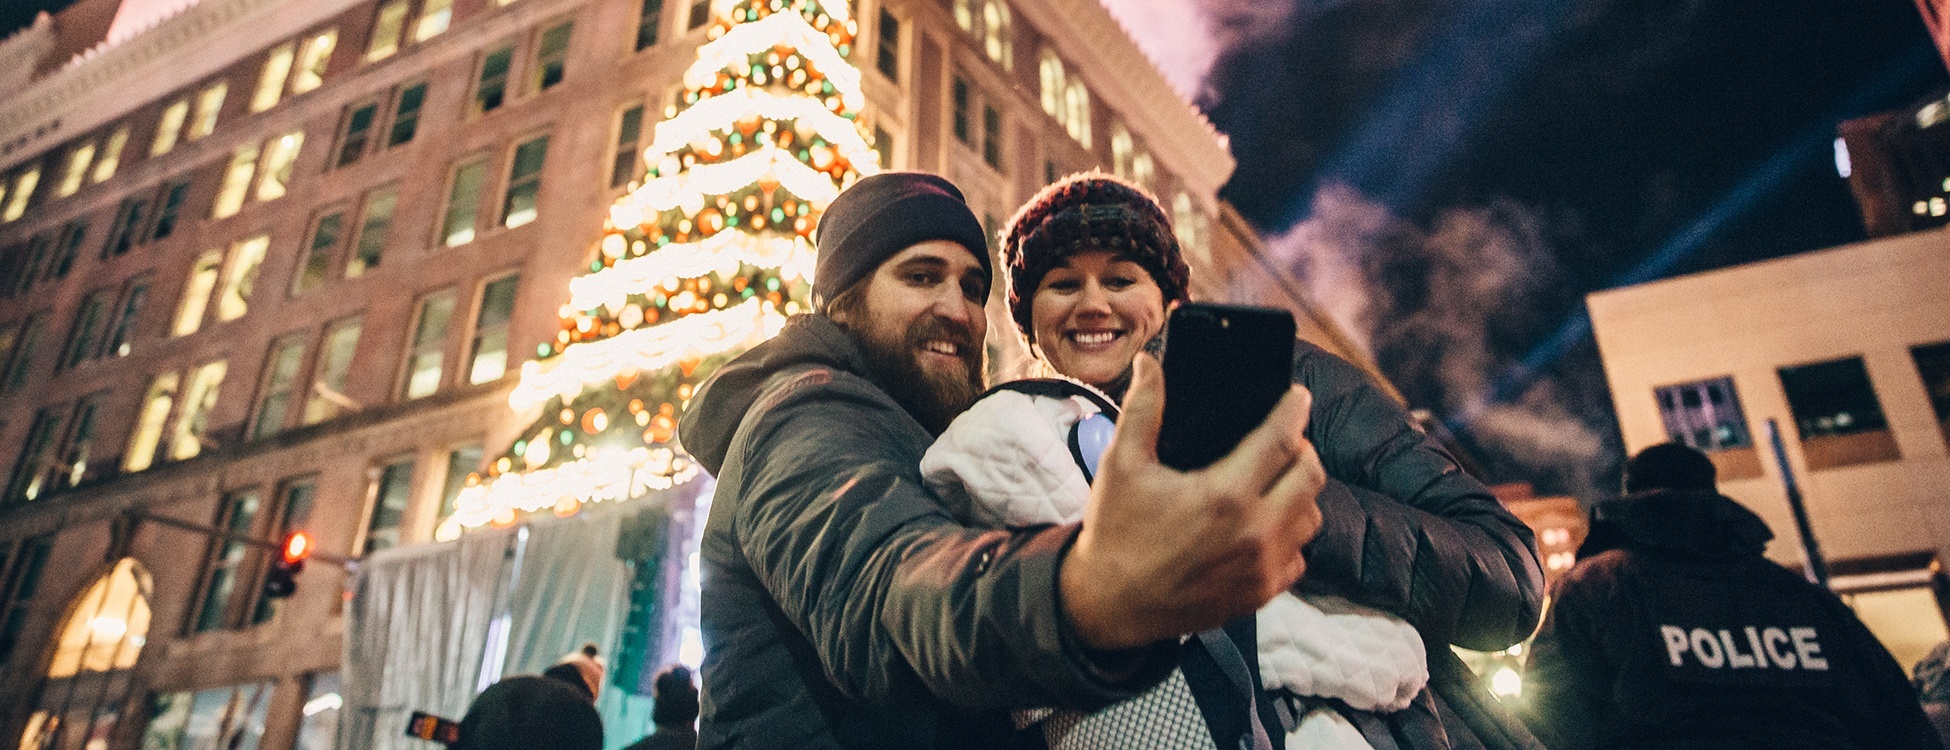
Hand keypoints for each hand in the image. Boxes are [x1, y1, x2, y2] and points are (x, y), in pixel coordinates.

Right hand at [1060, 355, 1325, 650]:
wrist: (1108, 605)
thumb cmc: (1115, 532)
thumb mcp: (1121, 463)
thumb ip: (1143, 408)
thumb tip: (1149, 362)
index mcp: (1224, 494)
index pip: (1282, 439)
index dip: (1294, 410)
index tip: (1297, 396)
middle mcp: (1254, 532)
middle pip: (1310, 475)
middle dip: (1301, 449)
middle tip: (1282, 439)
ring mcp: (1261, 568)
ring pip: (1311, 516)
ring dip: (1299, 493)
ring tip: (1274, 481)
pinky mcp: (1260, 594)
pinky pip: (1298, 556)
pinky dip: (1289, 536)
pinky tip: (1263, 525)